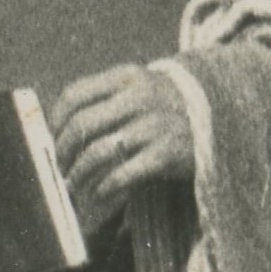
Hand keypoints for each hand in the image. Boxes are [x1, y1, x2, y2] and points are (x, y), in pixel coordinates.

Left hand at [51, 65, 195, 232]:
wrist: (220, 123)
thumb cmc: (165, 112)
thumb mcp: (138, 93)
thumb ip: (103, 103)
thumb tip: (54, 133)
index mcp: (126, 77)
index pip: (74, 95)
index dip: (55, 122)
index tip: (50, 142)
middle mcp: (139, 96)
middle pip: (82, 126)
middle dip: (63, 154)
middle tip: (60, 171)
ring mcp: (155, 124)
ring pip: (97, 152)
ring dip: (79, 175)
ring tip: (75, 187)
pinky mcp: (168, 152)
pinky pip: (122, 173)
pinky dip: (104, 188)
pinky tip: (100, 194)